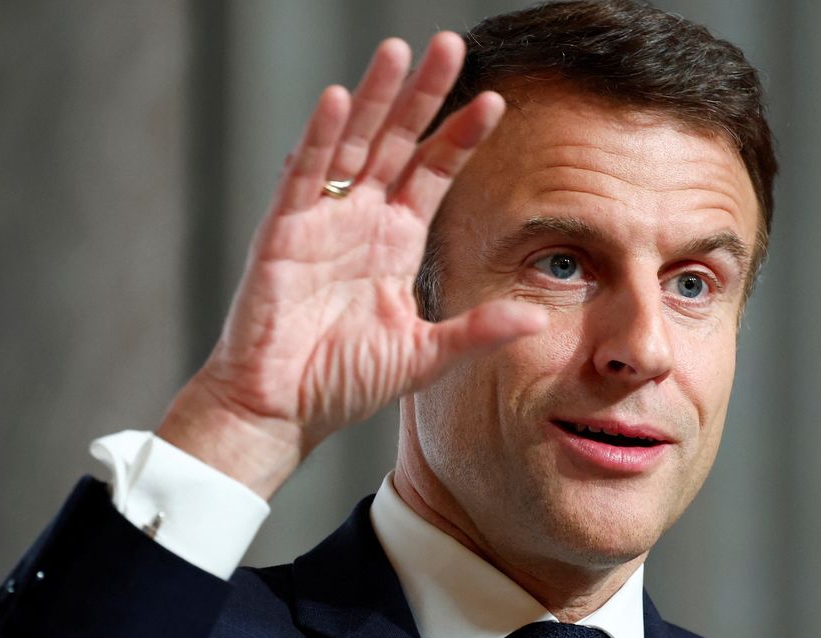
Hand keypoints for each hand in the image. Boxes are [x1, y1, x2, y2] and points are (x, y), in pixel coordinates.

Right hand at [158, 33, 545, 498]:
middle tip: (450, 44)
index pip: (435, 174)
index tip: (496, 101)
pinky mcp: (282, 233)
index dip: (462, 137)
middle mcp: (362, 221)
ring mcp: (321, 221)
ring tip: (398, 51)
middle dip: (424, 95)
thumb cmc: (344, 381)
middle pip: (398, 142)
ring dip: (376, 98)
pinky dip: (319, 138)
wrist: (282, 410)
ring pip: (352, 144)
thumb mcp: (424, 355)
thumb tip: (537, 318)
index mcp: (397, 241)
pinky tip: (340, 100)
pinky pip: (304, 176)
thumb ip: (476, 331)